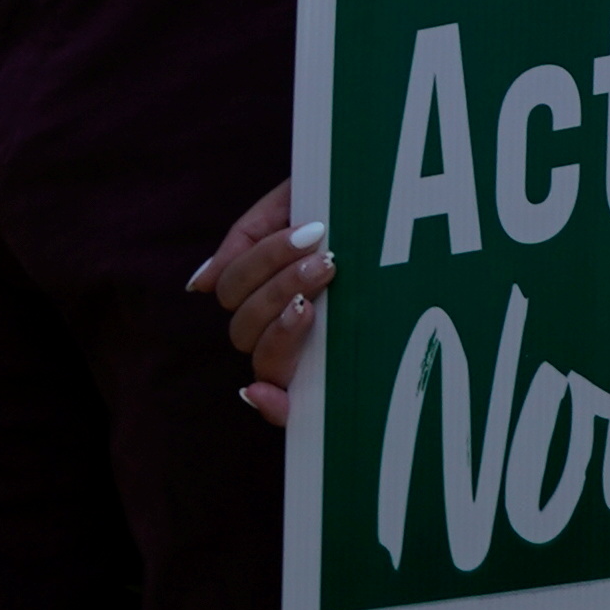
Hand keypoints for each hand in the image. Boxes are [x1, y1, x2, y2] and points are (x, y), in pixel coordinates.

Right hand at [192, 180, 330, 427]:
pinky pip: (287, 407)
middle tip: (328, 261)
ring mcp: (304, 351)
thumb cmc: (353, 206)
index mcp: (267, 284)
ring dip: (282, 328)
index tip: (312, 231)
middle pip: (242, 328)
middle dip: (279, 289)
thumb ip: (248, 236)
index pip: (233, 289)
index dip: (261, 262)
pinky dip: (271, 403)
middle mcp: (278, 322)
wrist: (410, 206)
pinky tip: (266, 392)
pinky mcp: (329, 379)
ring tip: (317, 300)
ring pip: (261, 359)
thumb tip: (199, 285)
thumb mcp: (300, 202)